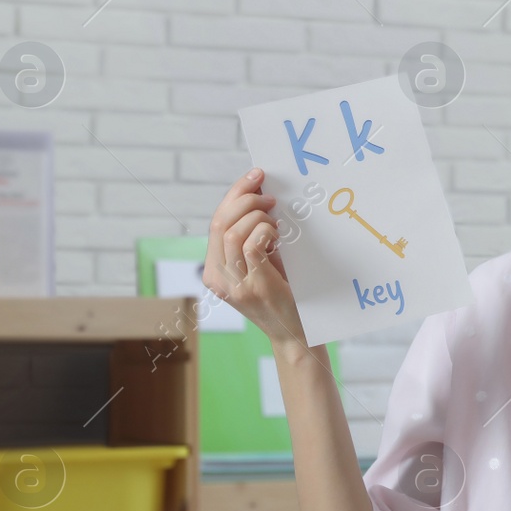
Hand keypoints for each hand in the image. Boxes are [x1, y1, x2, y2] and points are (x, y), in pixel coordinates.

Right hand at [202, 169, 306, 348]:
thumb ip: (255, 237)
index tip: (255, 176)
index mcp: (215, 270)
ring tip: (277, 222)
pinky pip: (251, 246)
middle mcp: (218, 277)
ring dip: (258, 217)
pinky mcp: (254, 287)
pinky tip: (278, 236)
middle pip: (220, 222)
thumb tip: (261, 194)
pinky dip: (265, 232)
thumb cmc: (284, 294)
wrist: (295, 334)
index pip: (216, 222)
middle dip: (245, 199)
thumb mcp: (263, 262)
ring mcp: (234, 285)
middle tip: (270, 196)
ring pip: (233, 232)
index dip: (234, 194)